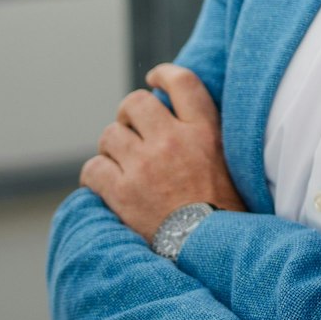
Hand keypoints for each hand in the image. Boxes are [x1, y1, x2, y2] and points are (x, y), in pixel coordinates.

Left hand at [80, 62, 246, 238]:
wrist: (208, 246)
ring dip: (113, 147)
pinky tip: (105, 182)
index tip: (153, 78)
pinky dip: (96, 174)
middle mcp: (172, 141)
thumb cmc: (222, 207)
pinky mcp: (121, 192)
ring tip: (123, 162)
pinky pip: (93, 168)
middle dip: (128, 114)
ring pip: (109, 135)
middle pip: (135, 103)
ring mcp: (144, 166)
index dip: (163, 73)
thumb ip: (203, 132)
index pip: (181, 82)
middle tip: (132, 129)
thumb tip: (175, 113)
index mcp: (204, 130)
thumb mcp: (227, 158)